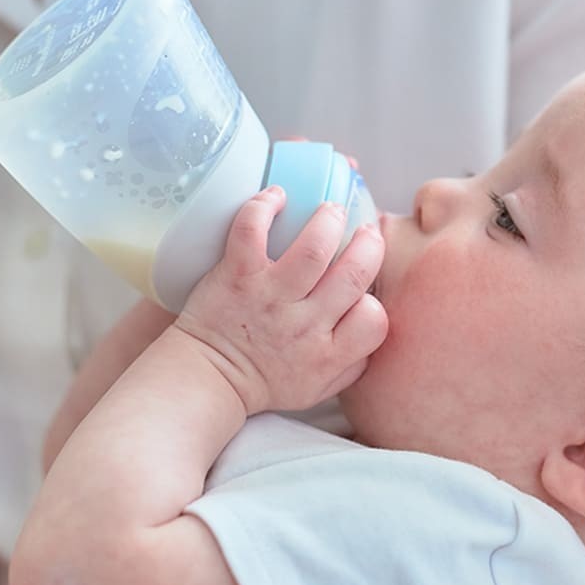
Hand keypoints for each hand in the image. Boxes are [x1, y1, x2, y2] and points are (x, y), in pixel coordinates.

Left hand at [176, 185, 387, 414]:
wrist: (209, 378)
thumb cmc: (264, 380)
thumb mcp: (318, 388)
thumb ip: (353, 363)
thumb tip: (373, 325)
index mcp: (329, 353)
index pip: (375, 319)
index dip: (374, 298)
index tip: (365, 286)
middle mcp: (305, 325)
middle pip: (354, 273)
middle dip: (368, 243)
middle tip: (364, 231)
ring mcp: (271, 298)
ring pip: (313, 247)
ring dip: (328, 218)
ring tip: (329, 210)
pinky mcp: (238, 277)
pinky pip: (252, 231)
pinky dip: (265, 206)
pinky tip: (277, 196)